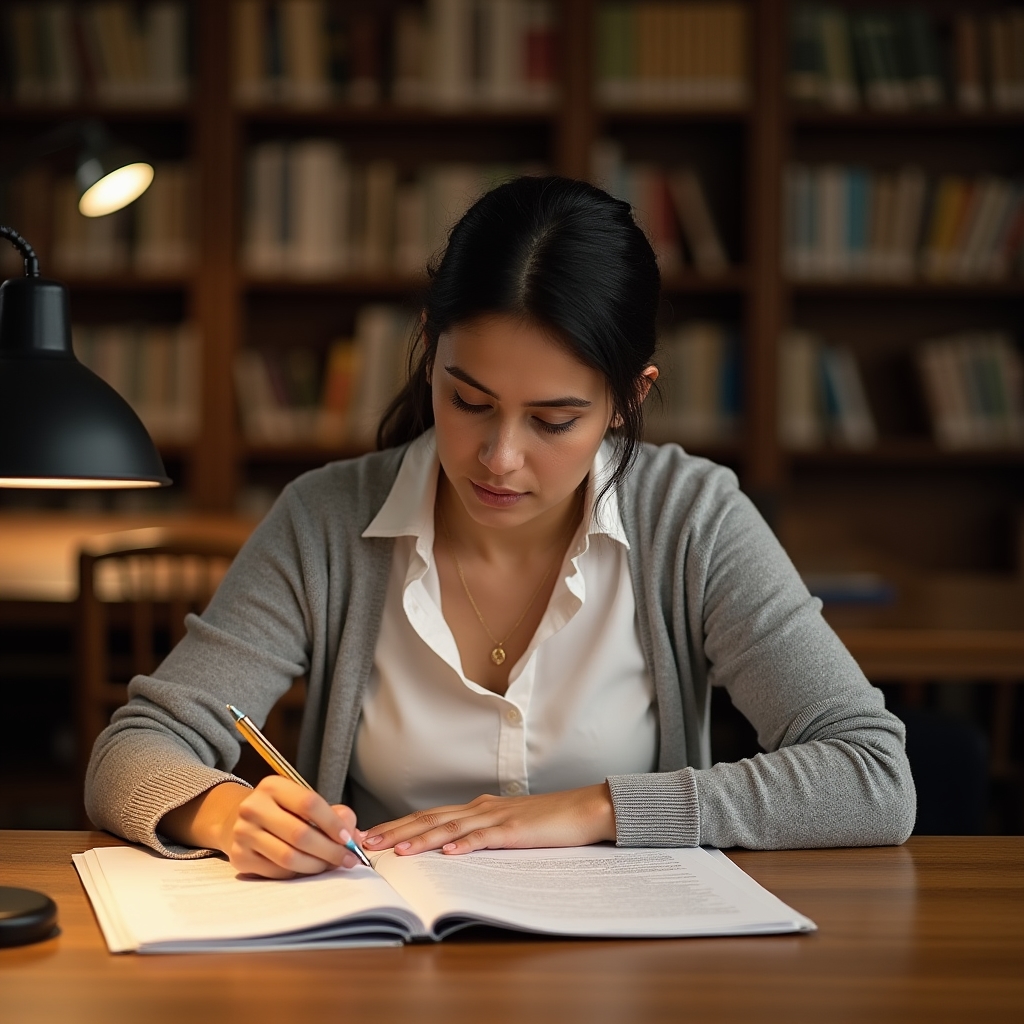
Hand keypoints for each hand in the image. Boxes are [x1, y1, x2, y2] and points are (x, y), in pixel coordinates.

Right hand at [225, 776, 364, 877]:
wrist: (241, 822)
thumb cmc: (282, 812)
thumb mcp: (305, 803)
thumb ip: (335, 815)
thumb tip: (354, 837)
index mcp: (273, 787)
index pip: (309, 804)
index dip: (333, 824)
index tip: (349, 839)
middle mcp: (254, 807)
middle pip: (300, 834)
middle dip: (330, 850)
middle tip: (348, 859)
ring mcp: (244, 833)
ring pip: (288, 857)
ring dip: (317, 865)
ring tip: (330, 865)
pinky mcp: (240, 857)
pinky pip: (277, 872)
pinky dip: (299, 874)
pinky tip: (309, 869)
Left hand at [361, 783, 615, 856]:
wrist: (584, 808)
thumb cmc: (547, 820)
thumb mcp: (507, 826)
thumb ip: (480, 832)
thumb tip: (451, 846)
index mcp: (477, 808)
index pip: (430, 816)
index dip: (400, 825)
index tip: (372, 835)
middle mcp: (481, 808)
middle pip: (431, 819)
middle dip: (397, 831)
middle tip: (367, 842)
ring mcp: (498, 817)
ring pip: (451, 827)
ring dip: (422, 838)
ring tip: (398, 849)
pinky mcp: (516, 829)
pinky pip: (486, 837)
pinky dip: (465, 844)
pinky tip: (448, 852)